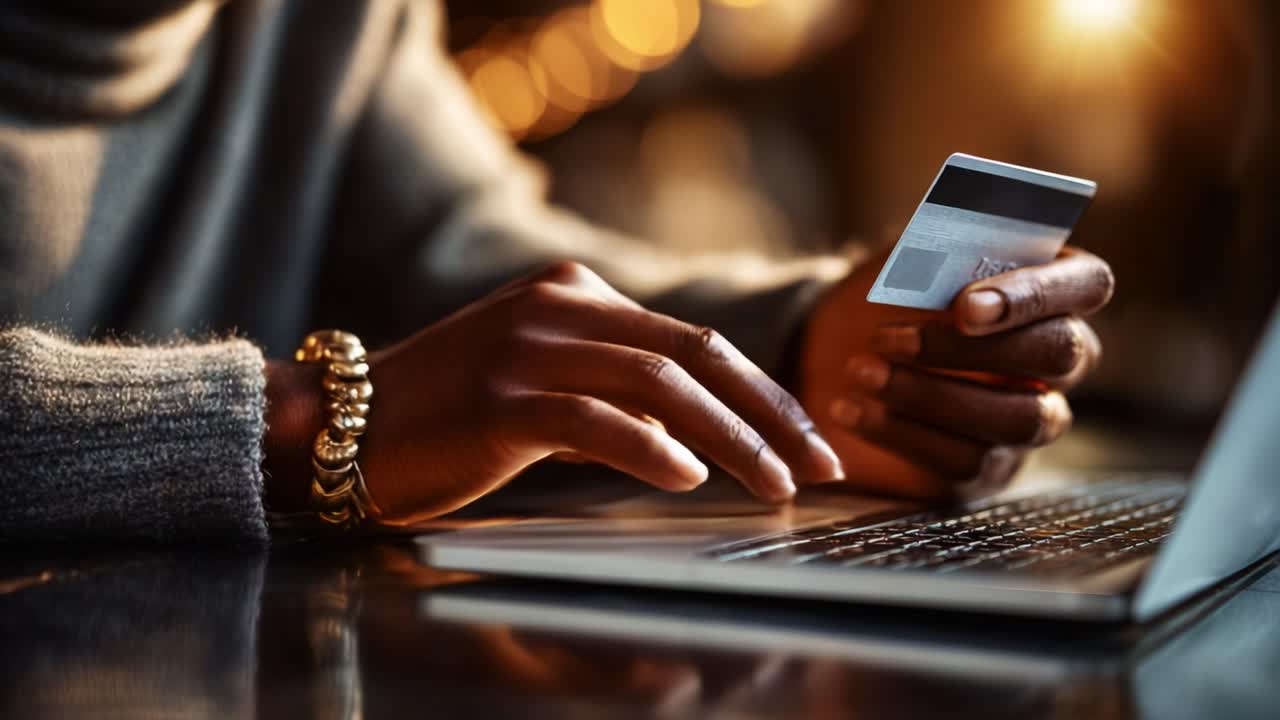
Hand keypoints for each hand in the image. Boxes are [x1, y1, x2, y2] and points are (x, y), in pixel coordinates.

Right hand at [265, 262, 843, 524]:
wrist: (339, 426)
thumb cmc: (446, 416)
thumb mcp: (542, 384)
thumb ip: (613, 391)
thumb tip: (699, 432)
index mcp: (575, 295)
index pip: (695, 340)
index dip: (763, 390)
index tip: (809, 436)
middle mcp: (558, 306)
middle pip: (694, 353)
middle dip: (769, 411)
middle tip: (820, 461)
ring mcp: (527, 346)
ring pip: (658, 382)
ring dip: (730, 437)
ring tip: (774, 484)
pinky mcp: (498, 396)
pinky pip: (592, 417)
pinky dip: (648, 446)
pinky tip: (688, 476)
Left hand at [799, 246, 1113, 499]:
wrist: (839, 346)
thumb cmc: (890, 291)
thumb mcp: (903, 259)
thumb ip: (929, 251)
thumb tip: (930, 256)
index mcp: (1055, 286)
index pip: (1087, 283)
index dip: (1034, 294)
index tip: (964, 306)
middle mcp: (1060, 358)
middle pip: (1057, 354)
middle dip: (973, 349)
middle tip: (890, 338)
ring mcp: (1032, 418)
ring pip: (1017, 418)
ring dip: (931, 394)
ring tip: (862, 371)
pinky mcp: (989, 468)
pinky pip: (965, 460)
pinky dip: (901, 432)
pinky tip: (851, 409)